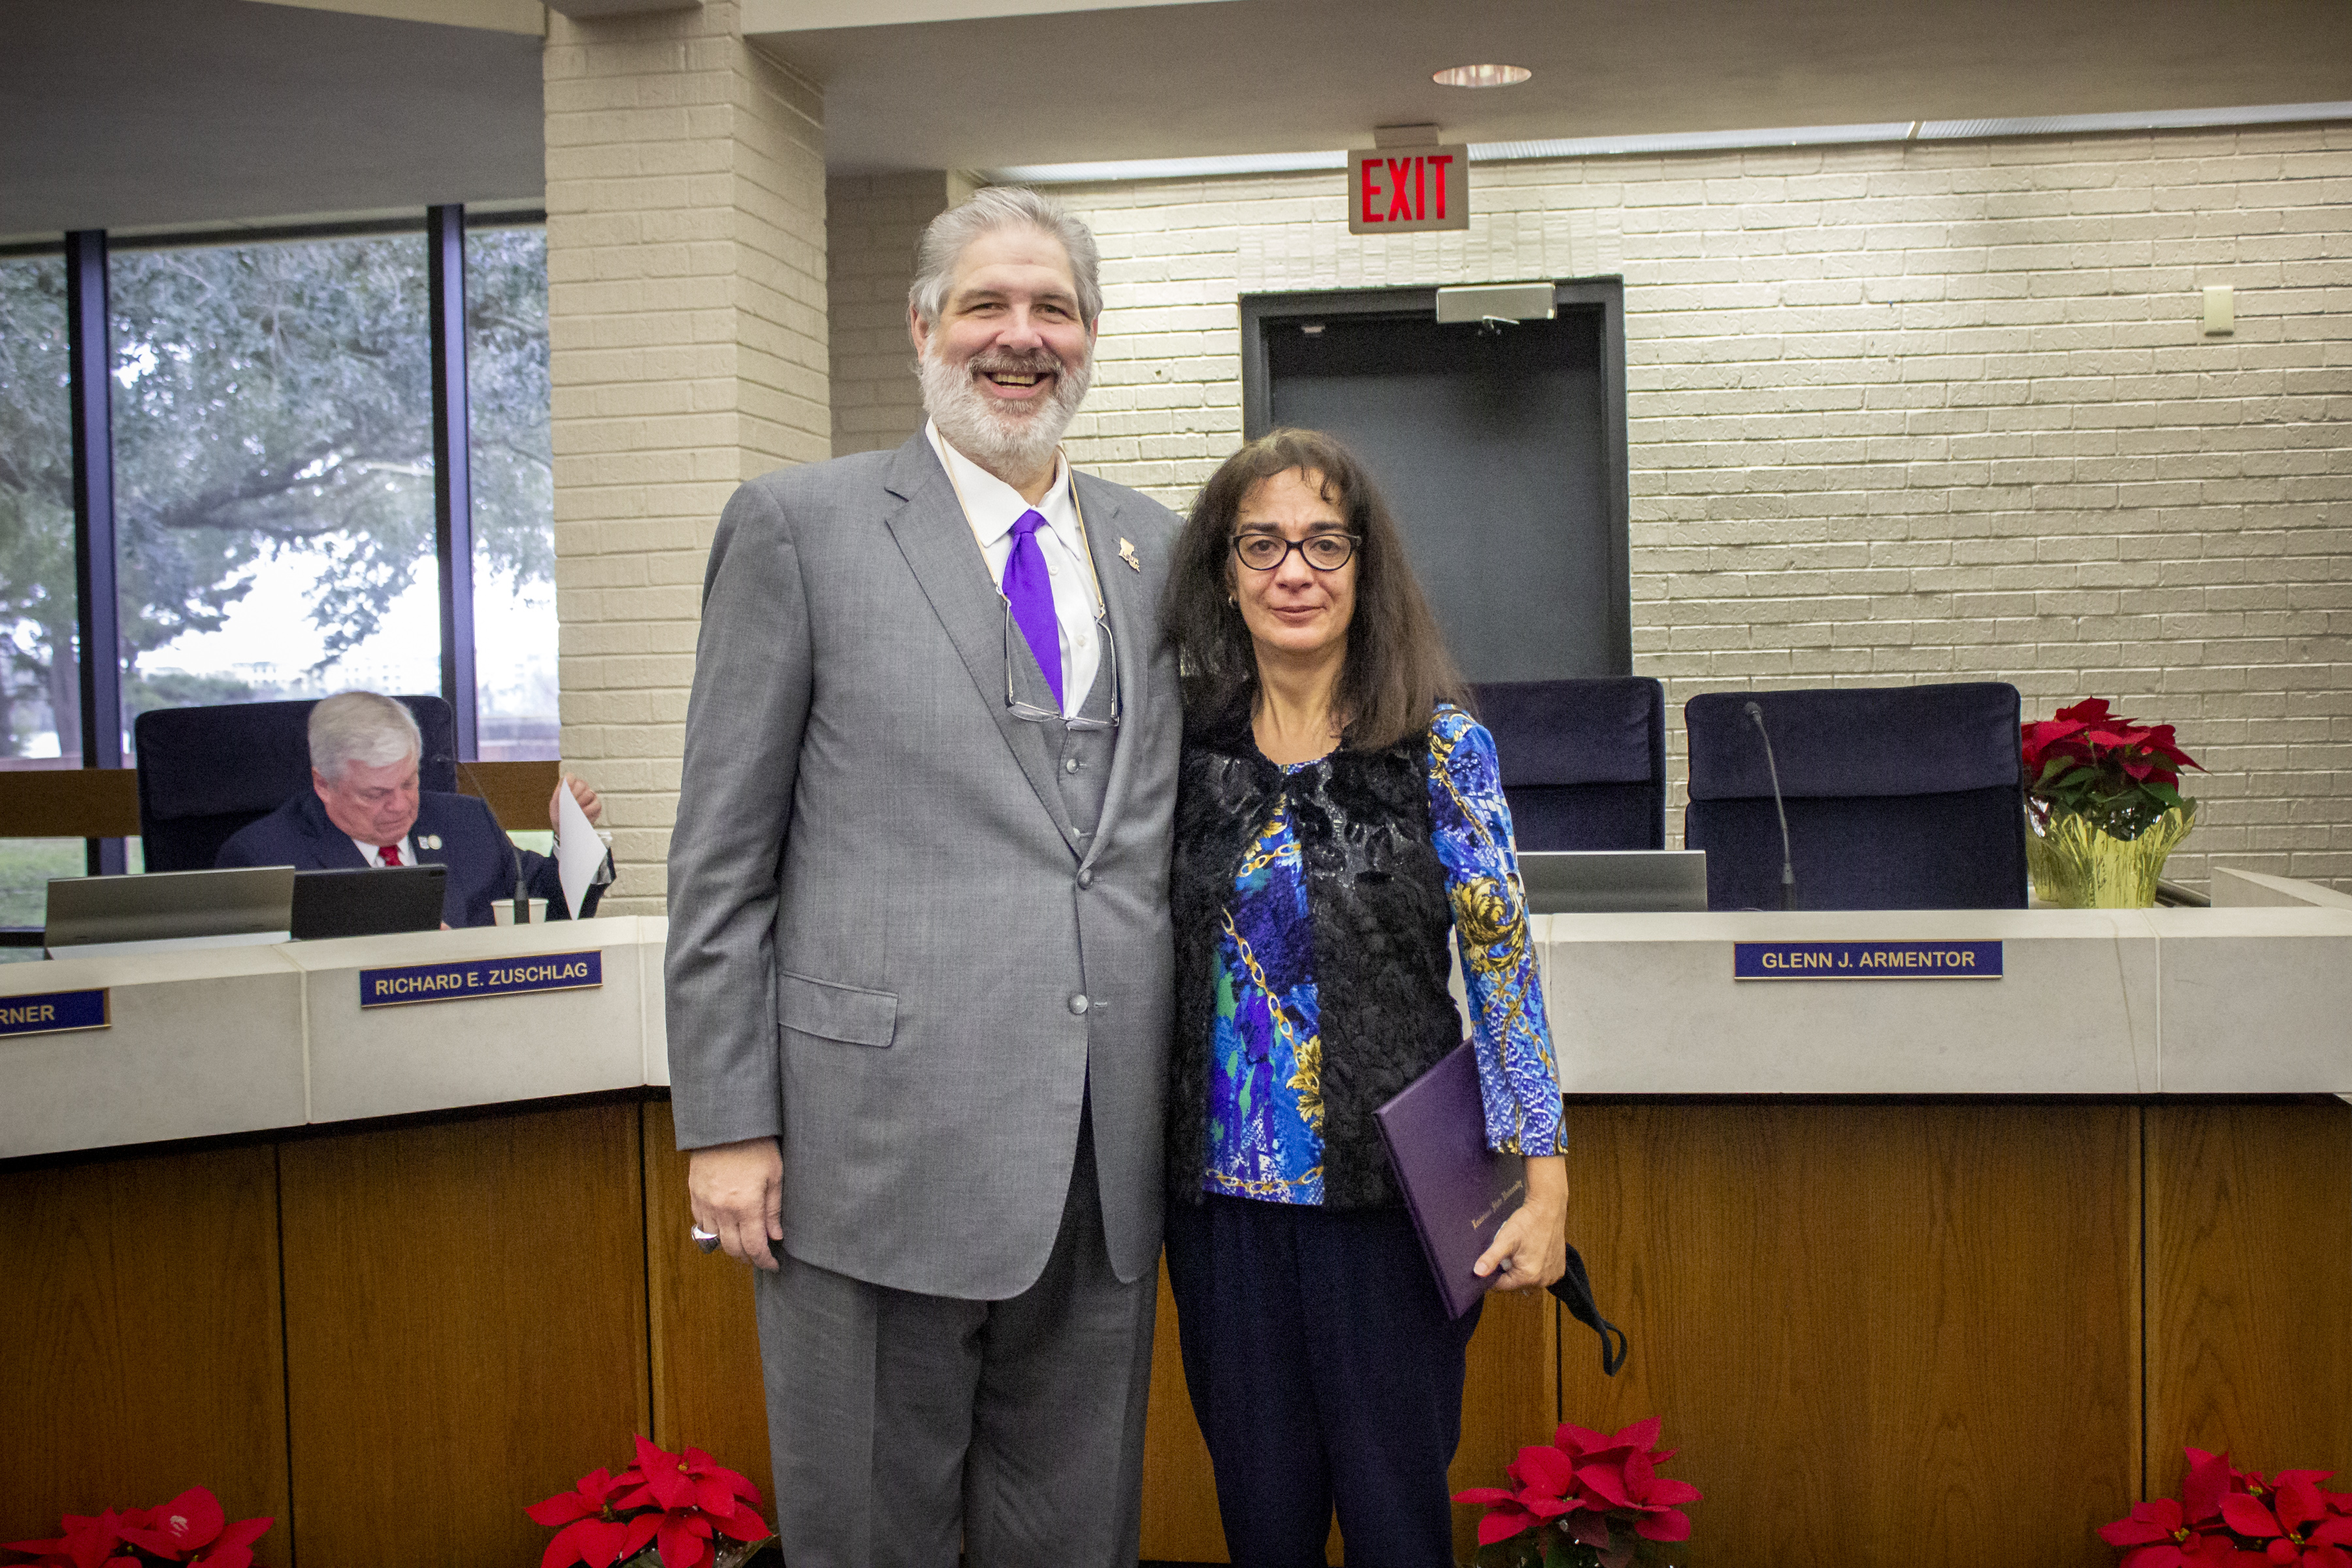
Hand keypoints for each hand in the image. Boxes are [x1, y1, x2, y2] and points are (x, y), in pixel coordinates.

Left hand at [549, 774, 603, 830]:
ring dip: (581, 803)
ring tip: (574, 811)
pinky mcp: (596, 805)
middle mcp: (581, 788)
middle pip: (582, 784)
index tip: (566, 791)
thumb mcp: (554, 805)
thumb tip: (563, 792)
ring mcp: (590, 795)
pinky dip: (588, 810)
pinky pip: (596, 805)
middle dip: (574, 795)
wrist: (565, 826)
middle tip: (569, 804)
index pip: (570, 777)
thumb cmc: (559, 814)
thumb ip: (557, 797)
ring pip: (589, 793)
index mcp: (569, 784)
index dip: (569, 782)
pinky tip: (582, 815)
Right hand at [688, 1138, 783, 1270]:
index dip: (765, 1261)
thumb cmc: (756, 1146)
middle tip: (760, 1258)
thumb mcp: (775, 1176)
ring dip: (730, 1247)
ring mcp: (705, 1203)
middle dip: (748, 1258)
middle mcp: (723, 1210)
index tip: (773, 1265)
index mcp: (746, 1207)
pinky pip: (700, 1223)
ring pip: (715, 1240)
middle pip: (733, 1249)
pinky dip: (713, 1232)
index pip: (755, 1247)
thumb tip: (776, 1236)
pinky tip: (724, 1229)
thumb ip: (773, 1210)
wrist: (725, 1125)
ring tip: (743, 1245)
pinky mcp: (695, 1194)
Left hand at [1474, 1154, 1567, 1292]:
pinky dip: (1534, 1268)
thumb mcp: (1505, 1239)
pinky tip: (1531, 1253)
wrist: (1548, 1209)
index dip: (1493, 1274)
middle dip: (1508, 1272)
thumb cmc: (1527, 1223)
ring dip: (1521, 1271)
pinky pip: (1541, 1275)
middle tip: (1509, 1254)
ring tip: (1520, 1252)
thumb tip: (1478, 1272)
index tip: (1493, 1261)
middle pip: (1516, 1284)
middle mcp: (1543, 1281)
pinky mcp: (1559, 1269)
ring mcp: (1553, 1276)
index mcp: (1529, 1277)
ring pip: (1528, 1280)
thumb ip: (1491, 1258)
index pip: (1502, 1286)